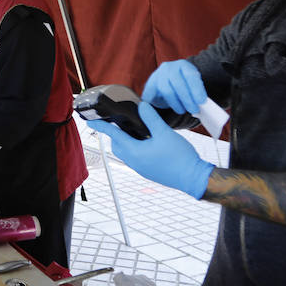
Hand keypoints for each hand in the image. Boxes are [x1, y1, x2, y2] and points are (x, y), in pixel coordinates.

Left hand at [91, 102, 213, 197]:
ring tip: (134, 130)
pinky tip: (146, 142)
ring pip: (126, 153)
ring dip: (126, 141)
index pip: (114, 136)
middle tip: (118, 122)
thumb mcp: (165, 133)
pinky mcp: (148, 172)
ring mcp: (140, 169)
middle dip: (115, 134)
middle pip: (117, 145)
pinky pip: (135, 158)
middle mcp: (134, 162)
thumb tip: (142, 106)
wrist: (193, 178)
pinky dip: (135, 148)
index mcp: (135, 152)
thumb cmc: (180, 158)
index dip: (102, 127)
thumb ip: (151, 118)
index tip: (92, 122)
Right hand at [141, 60, 206, 114]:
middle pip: (178, 84)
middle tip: (194, 109)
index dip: (196, 89)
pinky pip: (157, 97)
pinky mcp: (150, 84)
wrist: (166, 81)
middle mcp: (169, 67)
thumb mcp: (191, 84)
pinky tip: (174, 108)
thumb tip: (202, 104)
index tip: (201, 101)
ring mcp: (158, 75)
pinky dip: (165, 104)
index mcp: (183, 65)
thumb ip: (196, 92)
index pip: (190, 76)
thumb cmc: (183, 84)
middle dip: (187, 99)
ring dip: (177, 103)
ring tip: (183, 110)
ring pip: (167, 91)